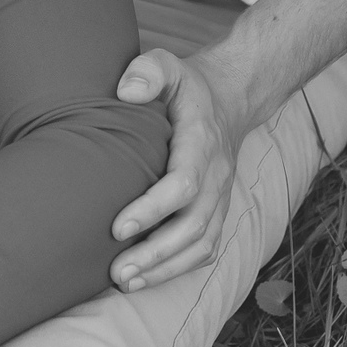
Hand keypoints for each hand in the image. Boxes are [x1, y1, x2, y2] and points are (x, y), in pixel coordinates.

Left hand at [108, 47, 246, 289]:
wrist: (230, 98)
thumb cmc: (187, 86)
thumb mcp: (168, 64)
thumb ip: (147, 71)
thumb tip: (125, 92)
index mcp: (202, 143)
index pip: (184, 184)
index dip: (152, 209)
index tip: (117, 227)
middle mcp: (217, 176)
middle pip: (193, 225)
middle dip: (156, 253)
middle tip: (117, 270)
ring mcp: (221, 197)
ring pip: (202, 244)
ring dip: (165, 269)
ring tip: (125, 283)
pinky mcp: (217, 211)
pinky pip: (206, 249)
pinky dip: (178, 269)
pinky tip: (145, 279)